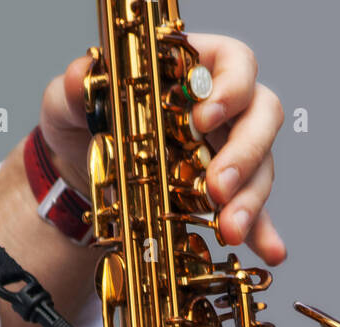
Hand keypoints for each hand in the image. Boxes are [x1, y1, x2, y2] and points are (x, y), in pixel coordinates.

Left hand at [39, 35, 286, 265]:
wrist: (83, 172)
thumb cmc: (86, 122)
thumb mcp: (69, 102)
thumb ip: (73, 88)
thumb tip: (79, 76)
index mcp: (195, 68)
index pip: (235, 62)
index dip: (230, 88)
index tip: (204, 120)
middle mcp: (223, 106)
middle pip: (261, 116)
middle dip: (245, 154)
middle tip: (218, 187)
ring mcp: (229, 150)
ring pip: (260, 166)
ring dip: (250, 200)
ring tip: (231, 231)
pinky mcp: (227, 192)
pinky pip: (254, 210)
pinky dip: (262, 231)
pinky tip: (270, 250)